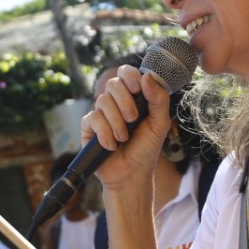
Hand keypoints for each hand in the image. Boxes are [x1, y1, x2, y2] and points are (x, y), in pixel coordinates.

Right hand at [81, 66, 170, 189]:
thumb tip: (147, 77)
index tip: (137, 88)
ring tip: (123, 138)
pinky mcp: (88, 126)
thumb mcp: (160, 123)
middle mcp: (115, 102)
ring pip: (102, 101)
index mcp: (133, 97)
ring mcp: (100, 113)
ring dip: (117, 123)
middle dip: (125, 102)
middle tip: (133, 120)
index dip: (130, 75)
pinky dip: (105, 134)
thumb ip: (159, 99)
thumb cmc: (146, 149)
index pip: (126, 73)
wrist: (131, 175)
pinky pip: (93, 118)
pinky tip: (112, 146)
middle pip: (113, 83)